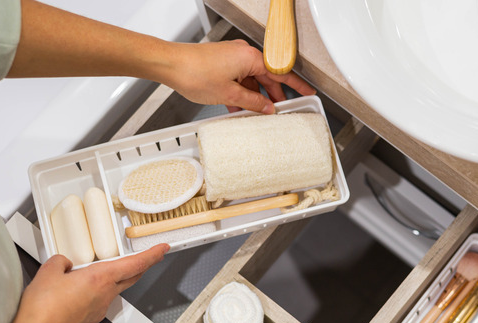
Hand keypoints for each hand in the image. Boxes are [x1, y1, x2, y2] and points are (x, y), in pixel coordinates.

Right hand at [3, 244, 169, 322]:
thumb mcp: (48, 272)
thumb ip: (60, 262)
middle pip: (131, 277)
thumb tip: (64, 263)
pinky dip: (96, 291)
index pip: (136, 264)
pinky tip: (79, 290)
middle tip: (146, 256)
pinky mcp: (90, 319)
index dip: (152, 255)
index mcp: (100, 278)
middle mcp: (105, 294)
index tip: (162, 248)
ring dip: (114, 278)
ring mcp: (99, 309)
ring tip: (97, 270)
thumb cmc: (43, 311)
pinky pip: (99, 300)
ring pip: (114, 288)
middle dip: (141, 265)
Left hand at [159, 39, 315, 112]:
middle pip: (267, 77)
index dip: (297, 85)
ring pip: (252, 80)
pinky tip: (239, 109)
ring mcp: (232, 58)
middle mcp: (243, 54)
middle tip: (280, 111)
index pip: (281, 73)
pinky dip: (242, 93)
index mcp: (251, 58)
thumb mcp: (229, 94)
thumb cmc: (195, 72)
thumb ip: (252, 103)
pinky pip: (240, 79)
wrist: (170, 65)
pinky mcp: (222, 62)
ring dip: (255, 97)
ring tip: (257, 114)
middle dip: (273, 96)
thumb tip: (266, 108)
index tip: (308, 92)